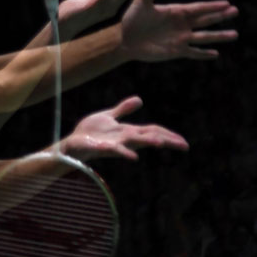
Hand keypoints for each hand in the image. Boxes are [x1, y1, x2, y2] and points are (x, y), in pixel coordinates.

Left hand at [61, 96, 188, 161]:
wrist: (72, 143)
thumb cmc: (90, 132)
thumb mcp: (108, 116)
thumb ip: (123, 109)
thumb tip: (140, 99)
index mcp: (128, 131)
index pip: (152, 131)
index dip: (168, 134)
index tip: (184, 142)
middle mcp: (124, 138)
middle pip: (149, 137)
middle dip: (166, 140)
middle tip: (184, 145)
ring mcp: (115, 144)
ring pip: (135, 142)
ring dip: (147, 143)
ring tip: (162, 143)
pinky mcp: (102, 147)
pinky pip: (115, 150)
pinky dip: (125, 153)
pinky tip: (134, 157)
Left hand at [119, 0, 237, 61]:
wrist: (124, 38)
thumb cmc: (132, 19)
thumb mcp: (141, 2)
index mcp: (175, 12)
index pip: (198, 8)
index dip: (212, 6)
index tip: (226, 3)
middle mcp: (181, 25)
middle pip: (205, 20)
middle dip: (220, 16)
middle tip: (236, 11)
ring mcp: (180, 38)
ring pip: (204, 37)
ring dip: (219, 36)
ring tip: (235, 34)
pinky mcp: (175, 51)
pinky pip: (193, 52)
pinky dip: (203, 54)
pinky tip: (215, 54)